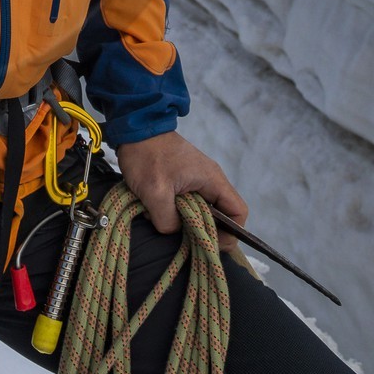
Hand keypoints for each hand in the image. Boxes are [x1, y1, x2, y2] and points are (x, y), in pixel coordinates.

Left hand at [116, 132, 247, 250]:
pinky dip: (173, 211)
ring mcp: (196, 180)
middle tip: (185, 239)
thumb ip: (168, 219)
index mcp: (212, 180)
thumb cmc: (147, 156)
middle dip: (203, 230)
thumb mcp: (155, 192)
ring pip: (200, 211)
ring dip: (184, 221)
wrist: (135, 129)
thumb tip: (173, 230)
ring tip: (165, 222)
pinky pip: (186, 204)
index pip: (238, 212)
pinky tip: (156, 211)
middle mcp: (209, 181)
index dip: (231, 233)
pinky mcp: (182, 181)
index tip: (211, 244)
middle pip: (220, 215)